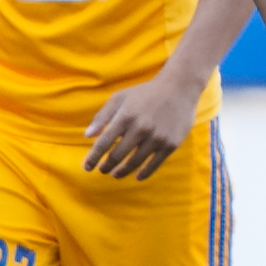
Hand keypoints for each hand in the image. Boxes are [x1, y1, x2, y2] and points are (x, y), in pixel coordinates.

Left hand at [82, 74, 202, 180]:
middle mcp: (140, 128)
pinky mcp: (171, 144)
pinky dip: (144, 173)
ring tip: (115, 174)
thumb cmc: (145, 93)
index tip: (87, 167)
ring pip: (135, 162)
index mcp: (125, 117)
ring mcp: (157, 137)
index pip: (103, 143)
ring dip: (122, 171)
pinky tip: (137, 176)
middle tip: (102, 170)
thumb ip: (102, 116)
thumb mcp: (120, 98)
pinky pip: (154, 164)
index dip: (93, 158)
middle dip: (106, 166)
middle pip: (117, 156)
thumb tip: (87, 136)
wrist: (179, 88)